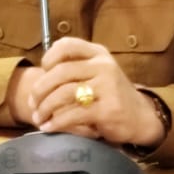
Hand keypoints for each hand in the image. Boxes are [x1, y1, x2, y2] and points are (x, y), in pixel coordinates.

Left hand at [26, 37, 163, 146]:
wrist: (142, 116)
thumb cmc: (113, 95)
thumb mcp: (100, 72)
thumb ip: (77, 67)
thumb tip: (40, 75)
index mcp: (99, 54)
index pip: (67, 45)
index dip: (48, 57)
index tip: (42, 72)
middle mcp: (104, 66)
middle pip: (60, 71)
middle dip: (40, 89)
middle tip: (32, 103)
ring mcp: (107, 87)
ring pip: (64, 93)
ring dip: (45, 107)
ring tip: (38, 117)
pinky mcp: (108, 109)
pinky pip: (73, 114)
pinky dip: (56, 122)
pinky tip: (49, 127)